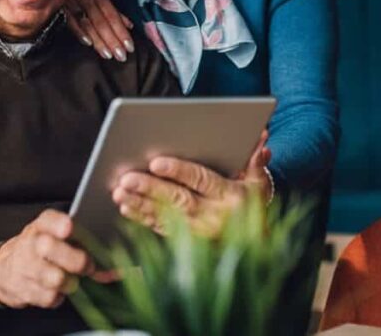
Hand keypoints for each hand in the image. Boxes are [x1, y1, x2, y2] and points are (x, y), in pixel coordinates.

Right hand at [0, 209, 94, 308]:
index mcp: (42, 226)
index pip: (48, 219)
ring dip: (69, 283)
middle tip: (88, 267)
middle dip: (74, 259)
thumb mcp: (59, 240)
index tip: (69, 228)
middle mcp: (30, 243)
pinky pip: (48, 297)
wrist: (8, 269)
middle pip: (49, 247)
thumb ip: (85, 247)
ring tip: (72, 281)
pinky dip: (58, 297)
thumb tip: (115, 271)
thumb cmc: (45, 251)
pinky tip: (56, 290)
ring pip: (52, 277)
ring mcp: (24, 266)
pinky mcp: (22, 289)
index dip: (58, 223)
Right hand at [64, 0, 133, 61]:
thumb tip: (130, 25)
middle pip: (101, 20)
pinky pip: (70, 20)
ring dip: (99, 40)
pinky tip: (88, 43)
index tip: (129, 46)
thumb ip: (112, 12)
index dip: (121, 31)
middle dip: (112, 40)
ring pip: (88, 23)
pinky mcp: (57, 5)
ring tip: (108, 54)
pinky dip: (80, 31)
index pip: (112, 15)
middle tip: (121, 56)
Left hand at [112, 131, 271, 236]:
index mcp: (231, 197)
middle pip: (177, 200)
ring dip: (139, 204)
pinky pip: (159, 229)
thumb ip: (256, 160)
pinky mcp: (185, 242)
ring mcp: (197, 233)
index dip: (179, 171)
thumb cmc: (253, 204)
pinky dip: (141, 218)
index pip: (202, 180)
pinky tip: (125, 206)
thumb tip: (261, 135)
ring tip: (119, 191)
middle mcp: (213, 217)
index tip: (156, 162)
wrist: (255, 244)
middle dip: (151, 188)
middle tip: (127, 177)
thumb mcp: (261, 183)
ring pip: (164, 216)